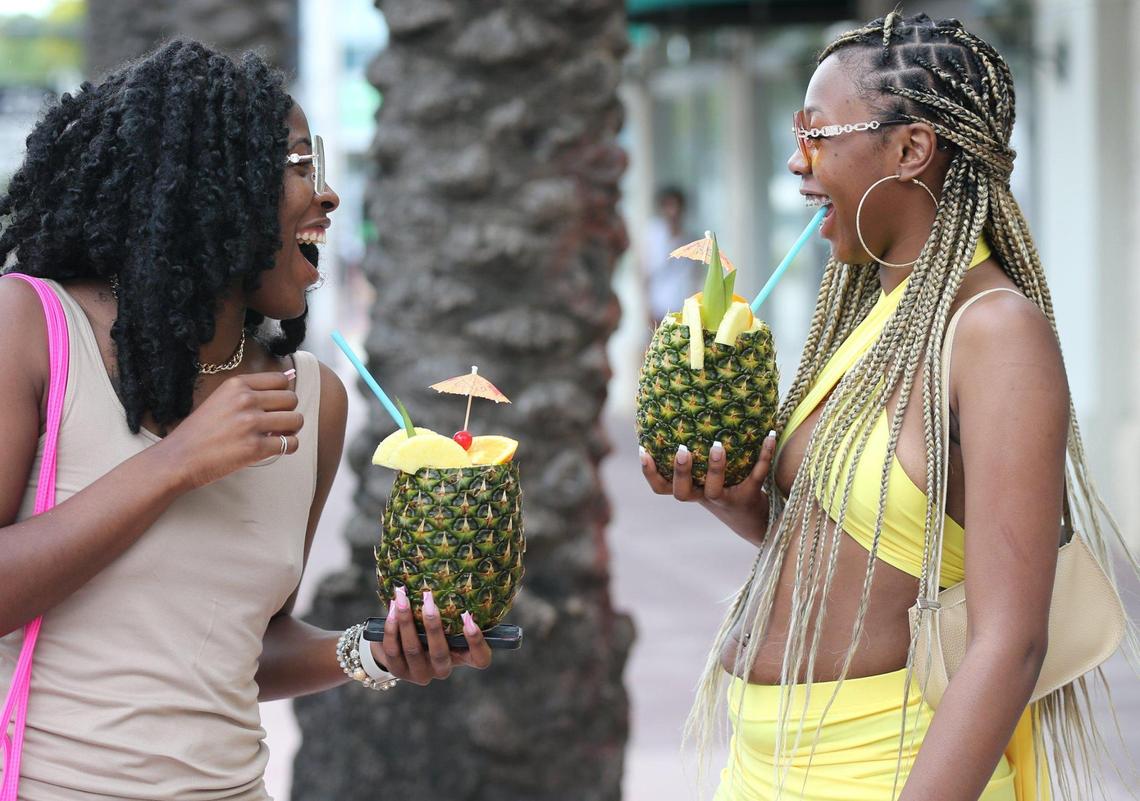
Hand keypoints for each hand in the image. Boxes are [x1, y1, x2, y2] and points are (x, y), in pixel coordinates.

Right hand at [159, 372, 302, 488]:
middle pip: (291, 399)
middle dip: (288, 412)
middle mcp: (246, 400)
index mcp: (237, 385)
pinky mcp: (255, 447)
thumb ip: (250, 391)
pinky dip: (288, 447)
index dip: (282, 394)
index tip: (275, 405)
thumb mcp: (221, 399)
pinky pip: (290, 443)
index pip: (281, 380)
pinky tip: (275, 448)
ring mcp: (251, 423)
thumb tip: (290, 374)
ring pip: (296, 420)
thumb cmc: (199, 431)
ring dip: (290, 430)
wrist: (179, 457)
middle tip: (277, 423)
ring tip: (277, 436)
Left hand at [377, 587, 492, 684]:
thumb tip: (451, 577)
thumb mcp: (445, 622)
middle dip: (432, 624)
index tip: (467, 616)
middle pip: (440, 653)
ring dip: (406, 620)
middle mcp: (443, 669)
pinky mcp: (399, 671)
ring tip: (402, 597)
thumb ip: (450, 611)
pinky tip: (392, 609)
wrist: (399, 645)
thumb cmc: (430, 627)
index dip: (476, 641)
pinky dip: (391, 628)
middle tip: (427, 597)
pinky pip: (393, 650)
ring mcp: (421, 673)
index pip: (480, 659)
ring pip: (413, 650)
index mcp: (462, 657)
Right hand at [640, 432, 777, 545]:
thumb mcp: (704, 473)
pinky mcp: (749, 497)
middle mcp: (703, 497)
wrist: (752, 518)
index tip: (644, 451)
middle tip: (682, 450)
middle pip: (683, 493)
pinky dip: (763, 455)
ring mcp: (725, 499)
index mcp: (689, 489)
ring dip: (714, 468)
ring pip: (714, 490)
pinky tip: (769, 435)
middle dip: (680, 472)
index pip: (662, 487)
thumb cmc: (721, 485)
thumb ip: (693, 453)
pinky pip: (756, 476)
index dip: (649, 473)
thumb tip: (680, 409)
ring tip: (717, 446)